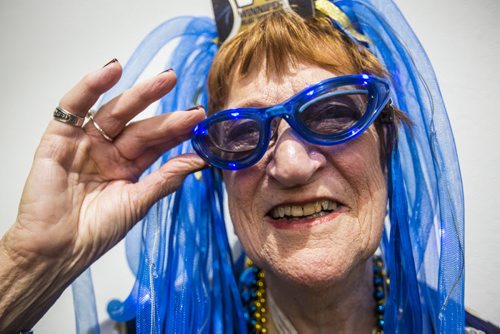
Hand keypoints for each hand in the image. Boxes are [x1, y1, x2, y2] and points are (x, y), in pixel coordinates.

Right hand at [2, 60, 205, 272]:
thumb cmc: (96, 231)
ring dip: (139, 94)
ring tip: (165, 80)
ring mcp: (85, 142)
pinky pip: (74, 106)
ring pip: (114, 111)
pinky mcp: (59, 137)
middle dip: (166, 110)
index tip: (201, 119)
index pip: (156, 142)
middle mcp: (108, 151)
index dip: (177, 129)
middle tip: (191, 101)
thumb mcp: (138, 202)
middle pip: (140, 124)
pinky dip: (90, 87)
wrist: (57, 250)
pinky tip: (111, 70)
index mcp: (127, 166)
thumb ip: (166, 178)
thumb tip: (199, 160)